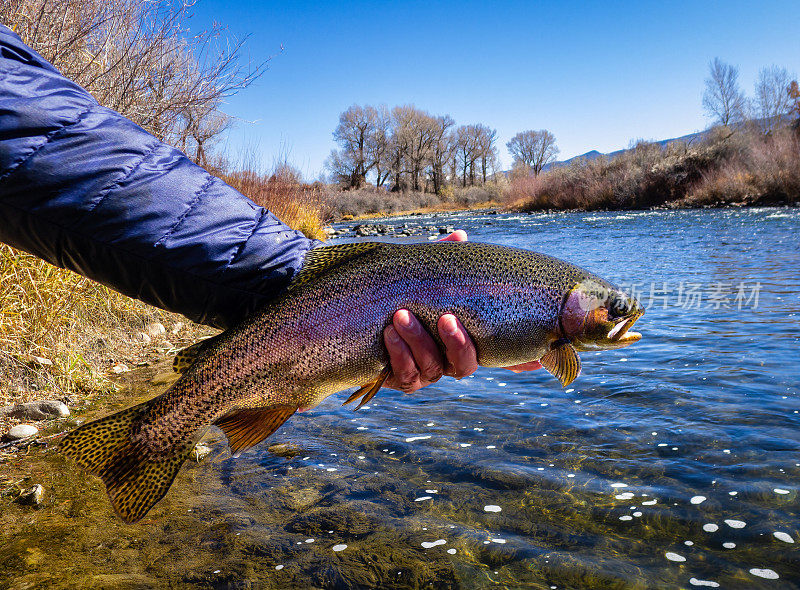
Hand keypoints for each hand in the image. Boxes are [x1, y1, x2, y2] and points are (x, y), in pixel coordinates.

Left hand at [382, 230, 539, 392]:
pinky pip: (407, 375)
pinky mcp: (403, 380)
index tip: (458, 316)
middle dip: (455, 342)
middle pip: (464, 363)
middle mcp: (448, 360)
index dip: (486, 342)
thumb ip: (440, 262)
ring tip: (400, 316)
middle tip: (443, 318)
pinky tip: (389, 335)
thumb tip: (461, 235)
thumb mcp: (419, 278)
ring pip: (432, 367)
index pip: (484, 347)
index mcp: (460, 338)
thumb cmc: (401, 296)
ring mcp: (426, 372)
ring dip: (419, 341)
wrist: (360, 321)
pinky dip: (399, 355)